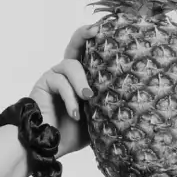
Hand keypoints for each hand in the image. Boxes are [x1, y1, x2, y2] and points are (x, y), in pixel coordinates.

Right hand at [28, 25, 98, 157]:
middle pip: (74, 45)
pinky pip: (59, 82)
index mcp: (82, 78)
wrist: (49, 146)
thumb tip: (132, 98)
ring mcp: (55, 77)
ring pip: (69, 65)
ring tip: (88, 97)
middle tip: (96, 31)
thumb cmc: (72, 134)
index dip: (97, 42)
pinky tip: (75, 113)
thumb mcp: (97, 118)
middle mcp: (68, 74)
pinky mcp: (43, 83)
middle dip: (84, 35)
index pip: (90, 54)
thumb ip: (106, 105)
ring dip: (81, 80)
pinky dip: (69, 97)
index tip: (109, 30)